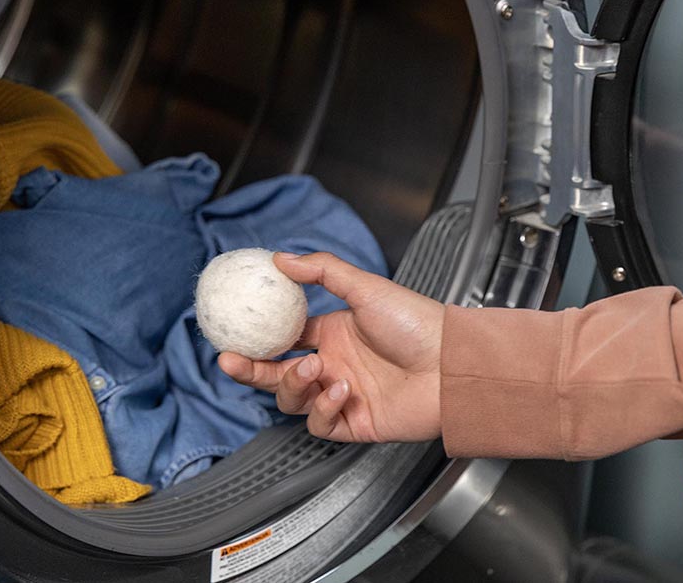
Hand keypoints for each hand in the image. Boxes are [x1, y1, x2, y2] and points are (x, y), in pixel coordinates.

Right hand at [218, 252, 444, 442]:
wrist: (453, 364)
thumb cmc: (418, 323)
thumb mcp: (366, 287)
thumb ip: (321, 271)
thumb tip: (280, 257)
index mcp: (332, 334)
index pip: (283, 339)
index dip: (256, 339)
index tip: (233, 333)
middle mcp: (333, 365)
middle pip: (277, 373)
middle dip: (250, 370)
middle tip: (229, 361)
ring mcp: (341, 395)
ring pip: (293, 399)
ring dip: (295, 384)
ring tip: (315, 369)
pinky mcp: (354, 423)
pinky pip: (320, 424)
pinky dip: (323, 408)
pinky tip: (341, 391)